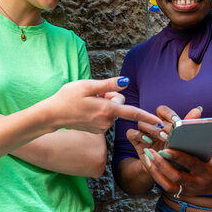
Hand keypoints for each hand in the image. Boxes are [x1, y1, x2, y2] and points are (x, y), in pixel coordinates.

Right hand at [42, 77, 162, 133]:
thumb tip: (126, 82)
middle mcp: (107, 121)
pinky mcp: (96, 130)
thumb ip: (109, 85)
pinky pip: (104, 117)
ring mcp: (101, 127)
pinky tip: (85, 109)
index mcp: (107, 110)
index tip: (159, 122)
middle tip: (94, 94)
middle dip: (111, 97)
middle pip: (119, 105)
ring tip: (87, 102)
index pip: (132, 113)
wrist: (52, 115)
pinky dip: (98, 111)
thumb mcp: (88, 86)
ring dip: (103, 104)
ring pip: (111, 111)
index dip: (146, 116)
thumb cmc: (68, 97)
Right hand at [124, 105, 203, 185]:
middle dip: (161, 124)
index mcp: (163, 122)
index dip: (168, 114)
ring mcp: (143, 132)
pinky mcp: (136, 141)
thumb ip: (187, 125)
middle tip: (170, 133)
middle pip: (151, 117)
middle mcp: (151, 125)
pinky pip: (131, 133)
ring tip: (163, 138)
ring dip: (152, 129)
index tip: (177, 121)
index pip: (162, 110)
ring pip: (141, 123)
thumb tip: (197, 110)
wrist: (166, 172)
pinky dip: (138, 135)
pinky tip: (149, 142)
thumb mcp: (183, 141)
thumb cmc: (176, 154)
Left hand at [145, 134, 211, 195]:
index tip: (166, 149)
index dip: (178, 157)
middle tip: (151, 151)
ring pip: (168, 185)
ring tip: (147, 156)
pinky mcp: (184, 191)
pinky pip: (167, 186)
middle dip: (162, 165)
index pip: (191, 165)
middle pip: (176, 177)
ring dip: (156, 171)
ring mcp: (190, 190)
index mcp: (208, 173)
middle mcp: (198, 184)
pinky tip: (150, 163)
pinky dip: (157, 176)